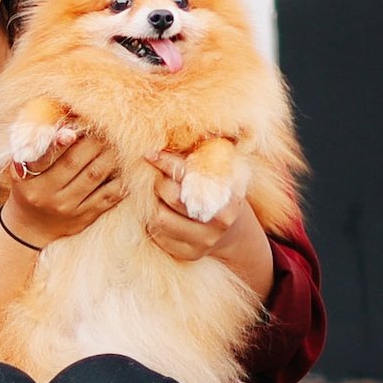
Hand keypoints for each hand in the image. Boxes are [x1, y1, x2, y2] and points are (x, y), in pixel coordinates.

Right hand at [0, 129, 125, 246]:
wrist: (30, 225)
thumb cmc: (29, 186)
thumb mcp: (21, 169)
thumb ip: (37, 148)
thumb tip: (63, 124)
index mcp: (27, 179)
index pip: (44, 157)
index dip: (58, 143)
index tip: (71, 131)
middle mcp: (46, 194)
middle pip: (73, 162)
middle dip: (91, 141)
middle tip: (103, 128)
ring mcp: (66, 207)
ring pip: (94, 176)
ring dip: (108, 155)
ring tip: (115, 143)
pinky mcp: (84, 217)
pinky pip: (107, 196)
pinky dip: (119, 180)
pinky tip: (125, 169)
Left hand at [144, 151, 273, 296]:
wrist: (231, 230)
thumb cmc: (218, 190)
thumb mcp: (221, 169)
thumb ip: (206, 153)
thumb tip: (195, 129)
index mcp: (230, 194)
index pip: (190, 175)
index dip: (167, 162)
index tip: (150, 154)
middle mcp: (220, 221)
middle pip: (172, 196)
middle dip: (159, 182)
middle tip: (158, 177)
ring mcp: (204, 241)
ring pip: (160, 218)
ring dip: (152, 203)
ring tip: (158, 195)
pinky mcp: (188, 253)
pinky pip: (158, 234)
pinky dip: (152, 221)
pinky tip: (162, 211)